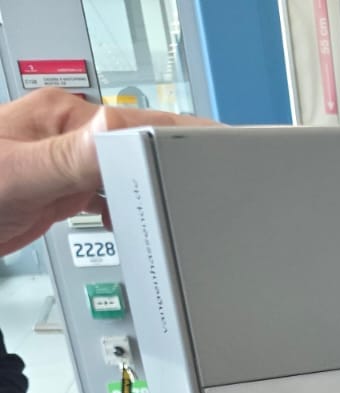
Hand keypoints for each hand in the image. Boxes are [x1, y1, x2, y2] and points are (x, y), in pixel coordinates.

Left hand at [0, 91, 193, 256]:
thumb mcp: (22, 171)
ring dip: (142, 192)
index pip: (131, 121)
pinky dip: (121, 210)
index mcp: (61, 117)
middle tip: (194, 190)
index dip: (172, 137)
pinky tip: (126, 221)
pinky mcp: (63, 189)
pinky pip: (104, 194)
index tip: (209, 151)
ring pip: (123, 173)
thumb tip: (116, 132)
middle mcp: (68, 136)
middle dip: (163, 168)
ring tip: (167, 209)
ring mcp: (66, 163)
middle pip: (134, 147)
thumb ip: (70, 156)